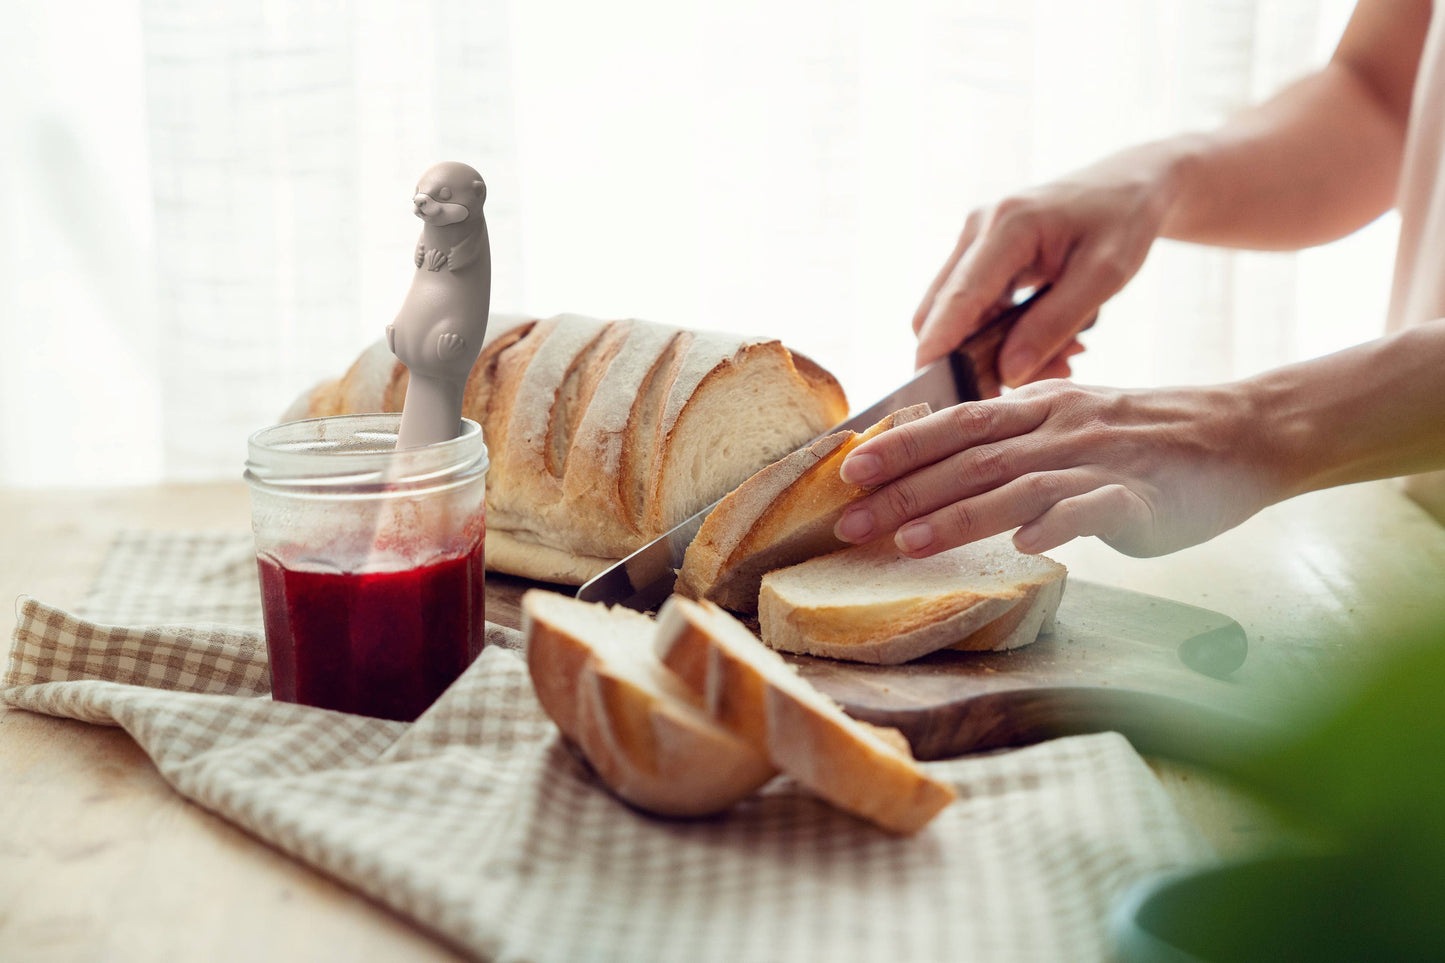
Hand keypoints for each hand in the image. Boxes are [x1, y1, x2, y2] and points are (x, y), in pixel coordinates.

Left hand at [834, 380, 1278, 557]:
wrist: (1240, 432)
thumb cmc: (1142, 434)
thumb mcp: (1068, 418)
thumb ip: (1011, 437)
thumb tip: (939, 457)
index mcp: (1039, 407)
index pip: (956, 423)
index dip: (900, 445)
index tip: (847, 469)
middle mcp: (1061, 428)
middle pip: (970, 459)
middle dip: (905, 490)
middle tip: (849, 522)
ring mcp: (1101, 461)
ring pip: (1017, 487)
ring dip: (958, 516)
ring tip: (907, 543)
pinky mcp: (1143, 497)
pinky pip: (1095, 509)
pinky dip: (1058, 524)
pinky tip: (1025, 547)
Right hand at [914, 148, 1177, 385]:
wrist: (1128, 183)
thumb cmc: (1124, 220)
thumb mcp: (1105, 275)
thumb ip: (1055, 324)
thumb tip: (1007, 373)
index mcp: (1008, 225)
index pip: (959, 297)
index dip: (939, 346)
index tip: (929, 388)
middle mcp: (978, 229)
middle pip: (940, 310)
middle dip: (968, 357)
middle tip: (1019, 389)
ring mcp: (975, 240)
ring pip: (957, 314)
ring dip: (991, 349)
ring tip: (1060, 360)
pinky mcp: (981, 255)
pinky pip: (975, 308)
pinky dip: (1001, 334)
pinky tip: (1047, 344)